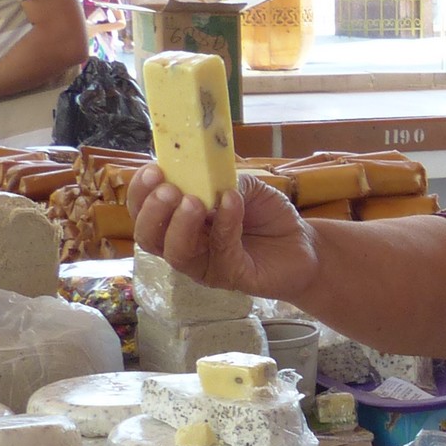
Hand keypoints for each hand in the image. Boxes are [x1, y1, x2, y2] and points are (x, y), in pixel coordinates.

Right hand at [129, 166, 317, 301]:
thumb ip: (222, 179)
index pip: (144, 211)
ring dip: (180, 224)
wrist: (304, 244)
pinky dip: (225, 223)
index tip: (153, 170)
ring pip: (176, 252)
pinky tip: (232, 201)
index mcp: (179, 220)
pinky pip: (220, 250)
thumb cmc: (267, 215)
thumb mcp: (244, 185)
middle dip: (153, 211)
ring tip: (194, 200)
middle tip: (169, 190)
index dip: (141, 192)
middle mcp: (185, 245)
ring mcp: (205, 265)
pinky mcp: (230, 276)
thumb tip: (204, 172)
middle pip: (148, 237)